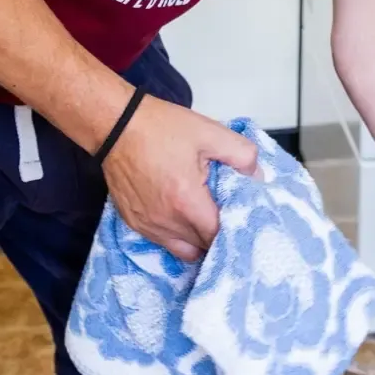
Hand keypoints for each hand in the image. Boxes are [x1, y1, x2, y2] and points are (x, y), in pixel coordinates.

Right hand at [100, 96, 259, 261]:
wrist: (115, 124)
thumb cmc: (161, 128)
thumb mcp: (210, 132)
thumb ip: (242, 155)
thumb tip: (258, 177)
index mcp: (186, 201)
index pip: (219, 235)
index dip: (234, 230)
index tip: (242, 219)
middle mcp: (165, 220)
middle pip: (202, 246)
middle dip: (218, 236)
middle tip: (228, 216)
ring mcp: (146, 224)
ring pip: (183, 250)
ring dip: (198, 240)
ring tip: (207, 220)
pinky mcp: (133, 222)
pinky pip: (163, 242)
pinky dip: (177, 236)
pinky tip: (184, 217)